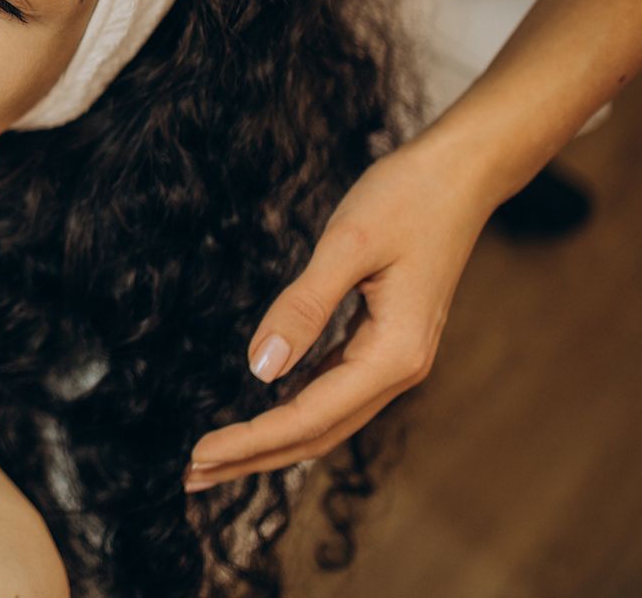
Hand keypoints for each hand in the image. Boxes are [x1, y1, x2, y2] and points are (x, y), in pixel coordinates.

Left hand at [182, 138, 500, 491]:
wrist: (461, 173)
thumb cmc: (407, 198)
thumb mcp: (347, 244)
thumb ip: (301, 307)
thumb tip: (259, 368)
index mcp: (394, 354)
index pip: (308, 415)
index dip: (250, 440)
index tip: (198, 453)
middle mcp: (399, 369)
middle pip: (316, 433)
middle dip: (252, 458)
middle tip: (189, 476)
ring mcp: (394, 358)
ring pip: (325, 418)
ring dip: (270, 441)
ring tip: (215, 455)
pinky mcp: (385, 341)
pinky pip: (333, 391)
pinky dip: (293, 410)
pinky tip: (260, 413)